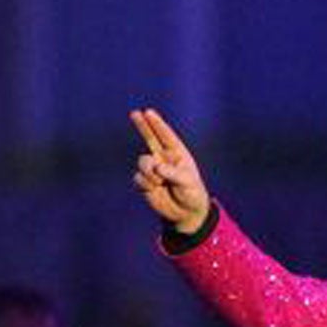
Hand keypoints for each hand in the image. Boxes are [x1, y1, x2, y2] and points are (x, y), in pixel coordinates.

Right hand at [129, 107, 212, 233]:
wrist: (186, 213)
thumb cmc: (192, 194)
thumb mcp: (188, 182)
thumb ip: (173, 173)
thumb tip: (156, 167)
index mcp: (177, 154)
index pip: (166, 136)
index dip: (157, 124)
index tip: (149, 112)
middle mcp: (164, 159)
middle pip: (150, 138)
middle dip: (143, 126)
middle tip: (135, 113)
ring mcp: (153, 170)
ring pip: (142, 162)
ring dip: (149, 172)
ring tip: (159, 183)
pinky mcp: (145, 182)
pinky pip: (138, 177)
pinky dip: (146, 183)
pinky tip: (155, 189)